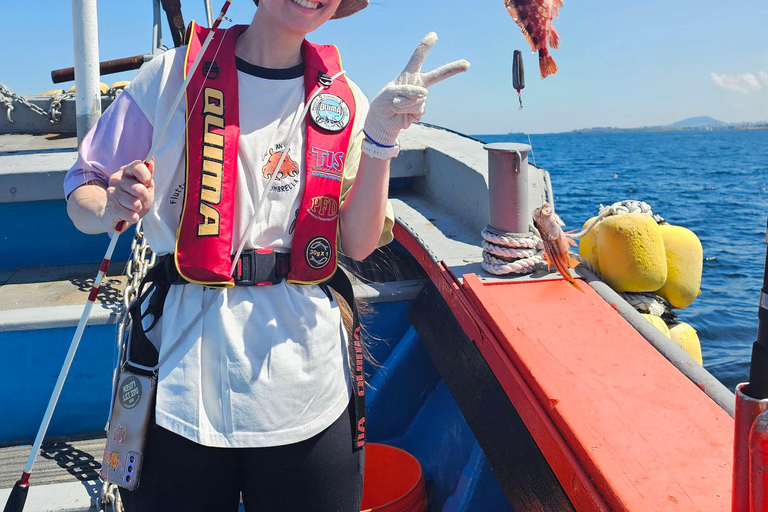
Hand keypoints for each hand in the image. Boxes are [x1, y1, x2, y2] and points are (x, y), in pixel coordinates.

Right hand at [105, 159, 154, 231]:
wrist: (116, 214)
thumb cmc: (134, 199)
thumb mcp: (145, 186)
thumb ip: (148, 175)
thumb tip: (151, 161)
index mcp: (126, 171)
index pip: (138, 166)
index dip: (146, 176)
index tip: (146, 182)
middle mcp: (116, 179)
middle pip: (139, 188)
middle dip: (144, 197)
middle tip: (140, 199)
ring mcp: (111, 193)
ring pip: (135, 203)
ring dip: (138, 208)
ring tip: (132, 207)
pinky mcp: (110, 207)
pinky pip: (131, 215)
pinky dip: (133, 217)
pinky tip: (128, 214)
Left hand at [363, 32, 469, 146]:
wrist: (382, 122)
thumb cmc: (383, 102)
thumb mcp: (390, 92)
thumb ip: (407, 90)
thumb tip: (425, 93)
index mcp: (409, 74)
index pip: (418, 58)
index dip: (425, 46)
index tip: (434, 35)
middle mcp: (418, 85)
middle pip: (438, 75)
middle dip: (453, 68)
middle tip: (467, 64)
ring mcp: (421, 98)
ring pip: (418, 98)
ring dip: (404, 103)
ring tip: (395, 106)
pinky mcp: (421, 111)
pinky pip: (417, 108)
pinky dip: (406, 110)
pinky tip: (401, 113)